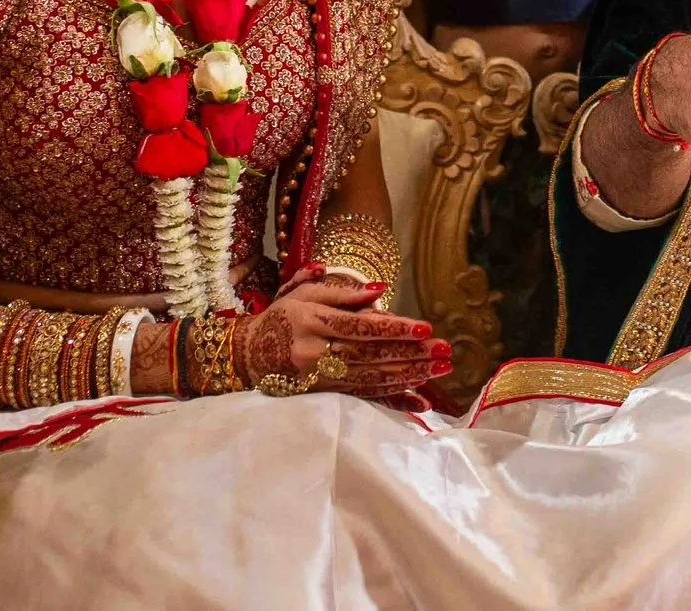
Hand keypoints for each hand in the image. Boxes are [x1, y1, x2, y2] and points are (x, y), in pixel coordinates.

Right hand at [234, 268, 447, 398]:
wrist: (246, 355)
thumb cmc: (280, 318)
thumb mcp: (302, 294)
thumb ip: (341, 293)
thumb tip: (380, 291)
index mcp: (312, 322)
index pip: (359, 326)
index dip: (393, 328)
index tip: (425, 328)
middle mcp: (316, 352)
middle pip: (370, 354)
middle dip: (410, 354)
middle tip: (444, 351)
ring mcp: (319, 378)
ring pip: (370, 378)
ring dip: (409, 375)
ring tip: (439, 369)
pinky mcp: (324, 395)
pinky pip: (363, 396)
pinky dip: (392, 397)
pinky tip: (417, 397)